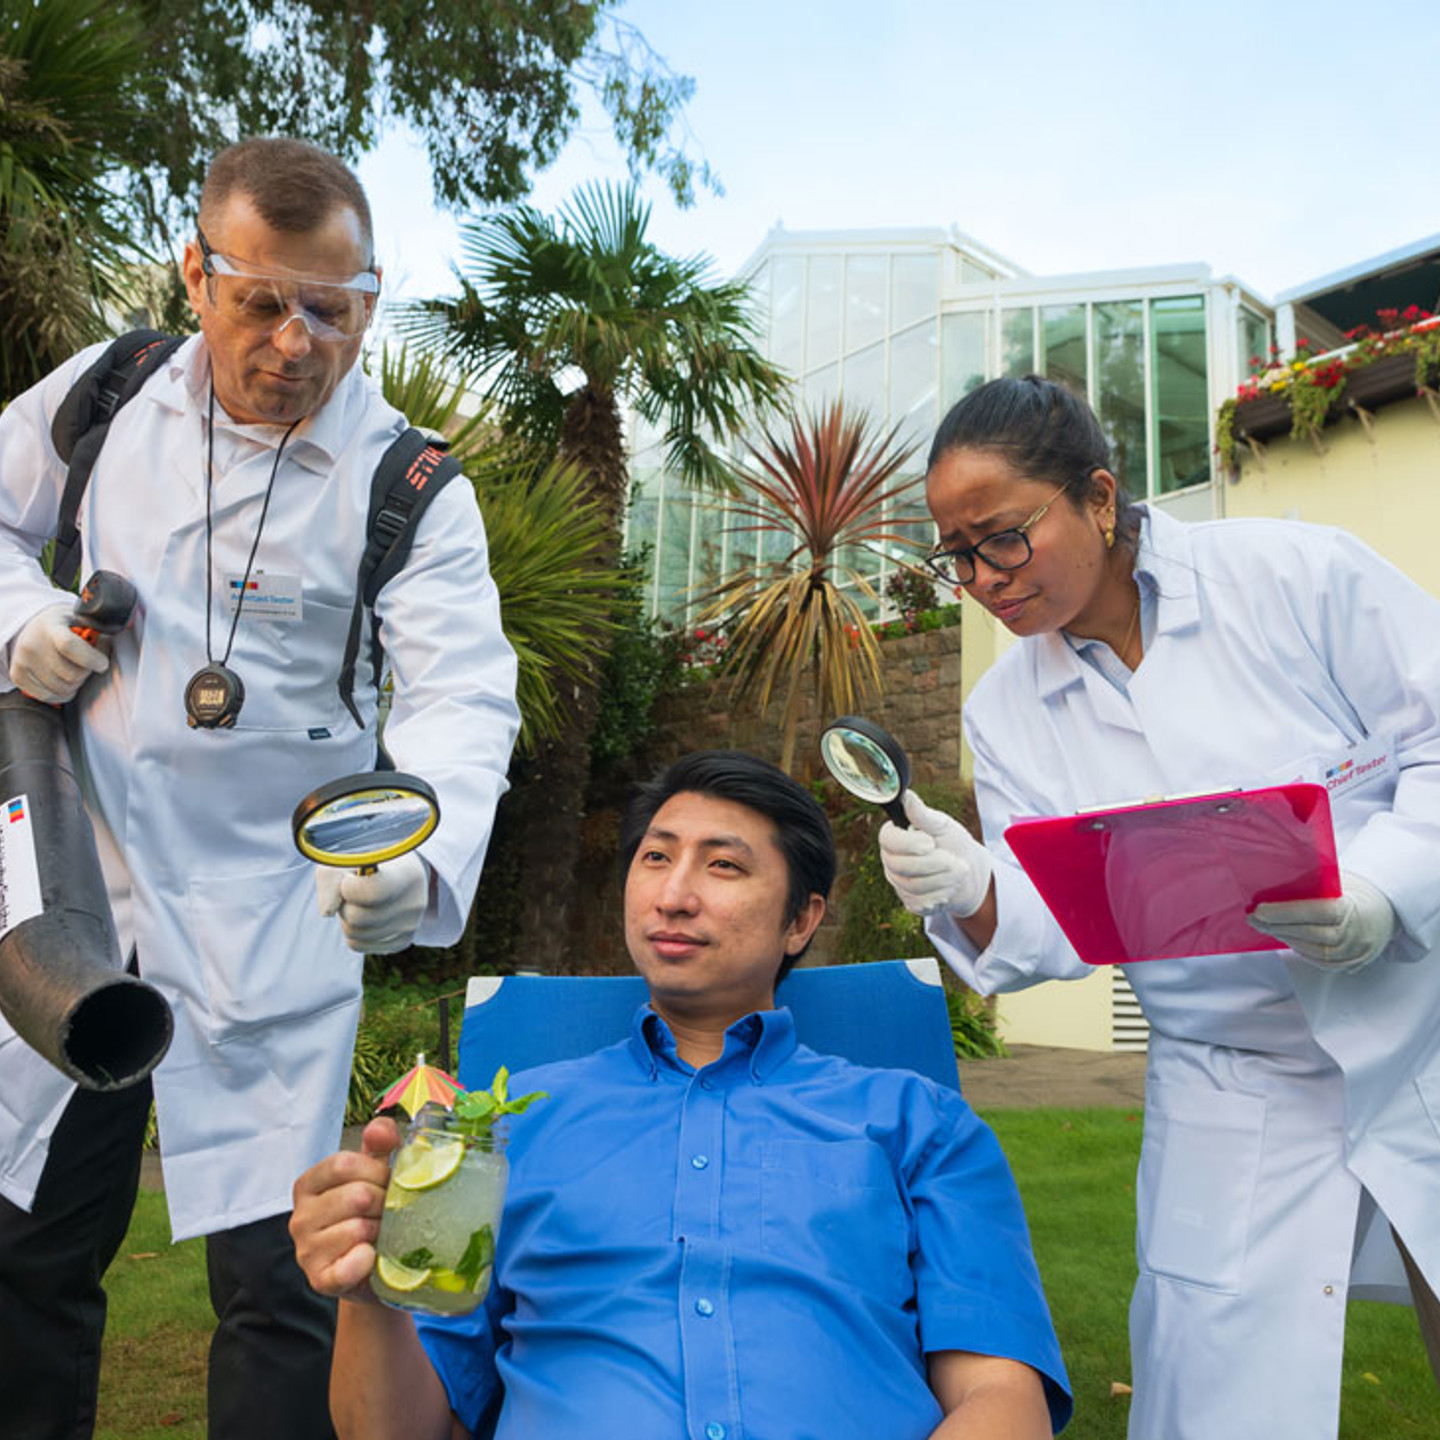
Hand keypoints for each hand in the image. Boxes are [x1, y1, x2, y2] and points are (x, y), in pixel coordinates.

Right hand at [10, 603, 108, 703]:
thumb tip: (128, 629)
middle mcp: (32, 644)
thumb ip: (99, 626)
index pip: (70, 646)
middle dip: (87, 673)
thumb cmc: (65, 624)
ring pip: (61, 688)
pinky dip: (63, 694)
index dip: (91, 659)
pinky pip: (48, 696)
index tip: (103, 664)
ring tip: (77, 672)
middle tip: (89, 665)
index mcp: (50, 626)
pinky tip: (66, 682)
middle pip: (70, 674)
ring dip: (76, 684)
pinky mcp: (18, 675)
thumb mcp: (81, 618)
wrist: (33, 626)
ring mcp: (22, 661)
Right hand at [290, 1117, 400, 1303]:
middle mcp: (300, 1217)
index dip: (376, 1171)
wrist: (376, 1268)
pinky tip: (372, 1258)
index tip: (387, 1183)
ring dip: (381, 1232)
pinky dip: (368, 1261)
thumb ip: (378, 1145)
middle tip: (391, 1212)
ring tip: (382, 1235)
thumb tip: (381, 1128)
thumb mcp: (374, 1173)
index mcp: (309, 1184)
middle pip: (356, 1196)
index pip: (343, 1163)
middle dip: (384, 1203)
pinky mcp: (319, 1280)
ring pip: (358, 1229)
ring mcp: (306, 1251)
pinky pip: (351, 1265)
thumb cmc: (373, 1214)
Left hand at [315, 852, 428, 953]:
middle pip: (357, 918)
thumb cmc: (368, 857)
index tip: (350, 877)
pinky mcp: (401, 941)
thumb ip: (331, 878)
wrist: (396, 865)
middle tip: (351, 889)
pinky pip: (357, 944)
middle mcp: (414, 904)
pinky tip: (364, 913)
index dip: (350, 887)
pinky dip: (353, 930)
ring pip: (354, 934)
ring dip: (347, 917)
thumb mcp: (346, 856)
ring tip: (359, 899)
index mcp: (408, 874)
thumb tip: (327, 912)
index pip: (373, 893)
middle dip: (344, 904)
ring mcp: (410, 926)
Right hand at [879, 790, 993, 918]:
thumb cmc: (952, 843)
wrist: (968, 871)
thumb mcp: (942, 826)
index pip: (887, 840)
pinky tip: (950, 885)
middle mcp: (891, 862)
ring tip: (958, 870)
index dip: (908, 843)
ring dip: (943, 878)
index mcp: (894, 839)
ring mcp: (899, 884)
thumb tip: (907, 796)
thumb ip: (923, 815)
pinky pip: (922, 902)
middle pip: (901, 866)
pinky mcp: (911, 903)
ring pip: (914, 885)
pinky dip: (943, 893)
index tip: (931, 842)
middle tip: (954, 859)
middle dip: (933, 863)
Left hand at [1248, 872, 1395, 973]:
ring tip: (1265, 927)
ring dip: (1286, 938)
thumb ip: (1314, 885)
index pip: (1316, 912)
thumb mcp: (1339, 881)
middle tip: (1254, 918)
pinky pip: (1322, 963)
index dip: (1286, 912)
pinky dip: (1301, 951)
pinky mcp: (1352, 964)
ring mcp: (1356, 952)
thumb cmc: (1356, 892)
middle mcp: (1356, 934)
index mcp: (1353, 908)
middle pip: (1311, 934)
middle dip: (1277, 926)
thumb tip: (1274, 882)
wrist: (1387, 911)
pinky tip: (1286, 939)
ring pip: (1314, 952)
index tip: (1260, 910)